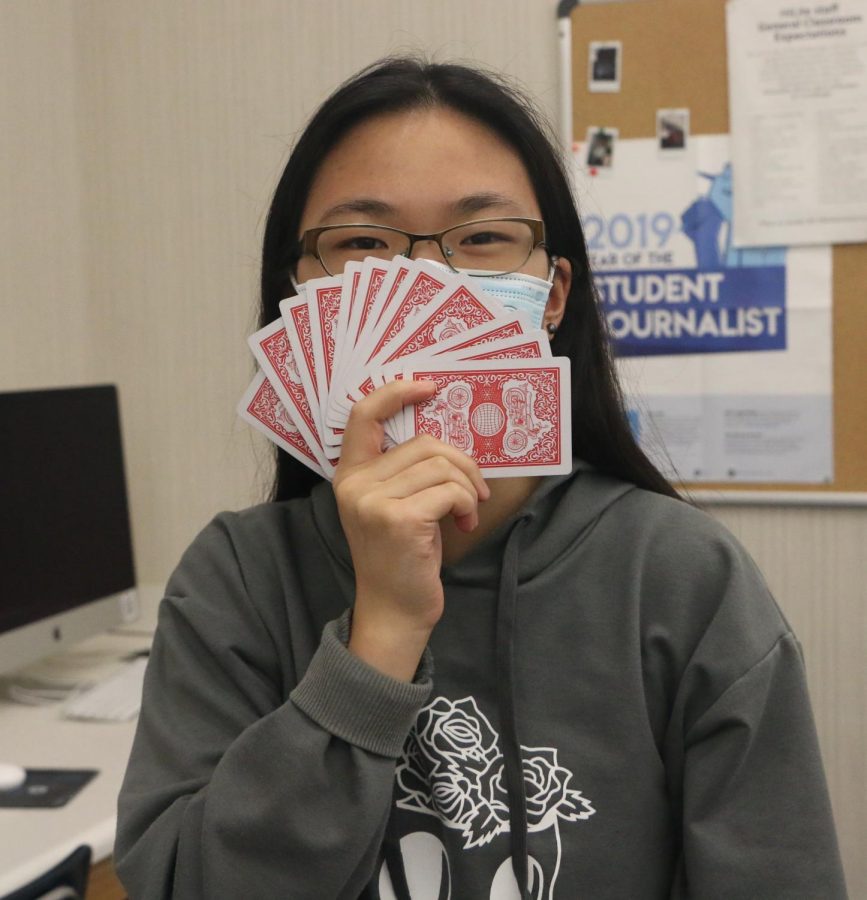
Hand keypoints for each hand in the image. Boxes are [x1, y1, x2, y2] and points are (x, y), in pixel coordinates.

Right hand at [333, 380, 489, 679]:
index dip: (396, 392)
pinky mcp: (399, 519)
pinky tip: (463, 525)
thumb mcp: (392, 505)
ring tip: (467, 511)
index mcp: (350, 475)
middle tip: (476, 490)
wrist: (394, 611)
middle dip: (462, 463)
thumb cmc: (401, 557)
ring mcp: (374, 501)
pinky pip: (451, 490)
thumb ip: (404, 470)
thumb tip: (448, 439)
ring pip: (443, 466)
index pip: (364, 416)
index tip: (429, 386)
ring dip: (468, 488)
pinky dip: (467, 504)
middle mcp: (355, 484)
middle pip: (425, 443)